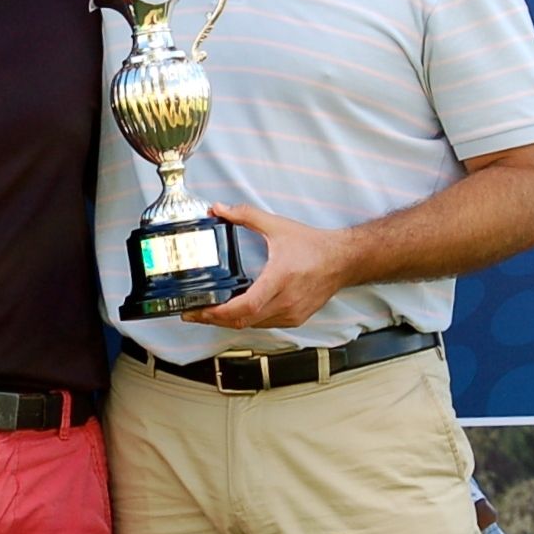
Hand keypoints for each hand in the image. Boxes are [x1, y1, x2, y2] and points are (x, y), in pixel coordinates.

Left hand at [181, 202, 352, 329]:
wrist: (343, 260)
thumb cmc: (313, 246)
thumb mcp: (277, 226)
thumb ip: (246, 215)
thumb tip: (219, 208)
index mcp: (280, 279)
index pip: (246, 306)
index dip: (219, 312)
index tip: (199, 310)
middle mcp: (286, 301)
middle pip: (243, 321)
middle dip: (213, 319)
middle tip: (191, 313)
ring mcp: (291, 313)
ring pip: (252, 326)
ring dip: (228, 322)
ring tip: (206, 313)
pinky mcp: (295, 318)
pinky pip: (263, 324)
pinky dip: (245, 320)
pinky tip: (232, 313)